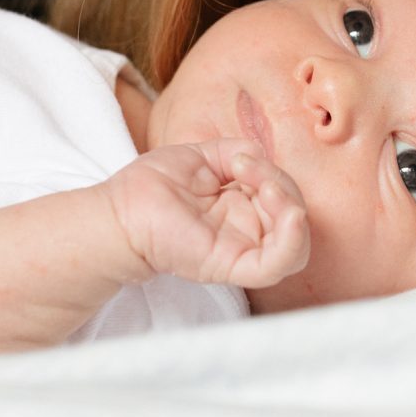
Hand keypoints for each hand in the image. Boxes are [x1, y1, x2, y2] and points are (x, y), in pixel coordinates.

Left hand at [104, 139, 308, 287]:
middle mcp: (246, 231)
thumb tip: (261, 157)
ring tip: (266, 190)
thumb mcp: (202, 155)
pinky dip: (293, 242)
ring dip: (291, 210)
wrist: (121, 210)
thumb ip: (237, 150)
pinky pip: (276, 266)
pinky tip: (290, 217)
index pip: (282, 195)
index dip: (275, 172)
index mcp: (242, 206)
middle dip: (284, 187)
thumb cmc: (154, 185)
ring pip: (294, 247)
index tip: (242, 158)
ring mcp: (240, 250)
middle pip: (293, 217)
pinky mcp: (230, 265)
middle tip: (249, 170)